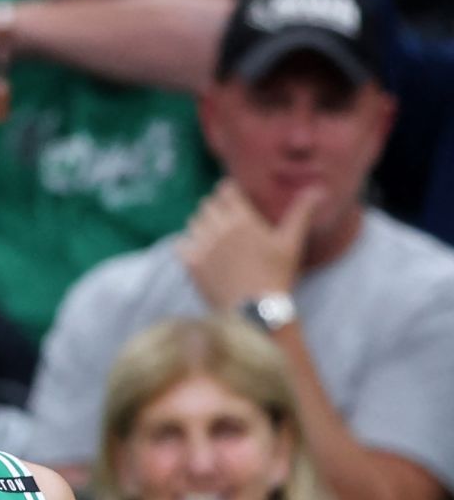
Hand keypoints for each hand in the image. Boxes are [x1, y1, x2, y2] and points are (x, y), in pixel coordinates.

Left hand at [179, 179, 322, 309]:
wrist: (254, 311)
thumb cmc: (276, 276)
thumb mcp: (291, 242)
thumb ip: (301, 212)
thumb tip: (320, 188)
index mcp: (242, 219)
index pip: (225, 190)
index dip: (228, 191)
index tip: (232, 195)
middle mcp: (219, 229)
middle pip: (207, 205)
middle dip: (215, 208)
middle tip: (224, 218)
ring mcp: (202, 246)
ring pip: (194, 222)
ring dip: (202, 225)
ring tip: (212, 235)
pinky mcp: (191, 264)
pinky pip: (180, 244)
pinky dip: (187, 245)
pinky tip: (198, 251)